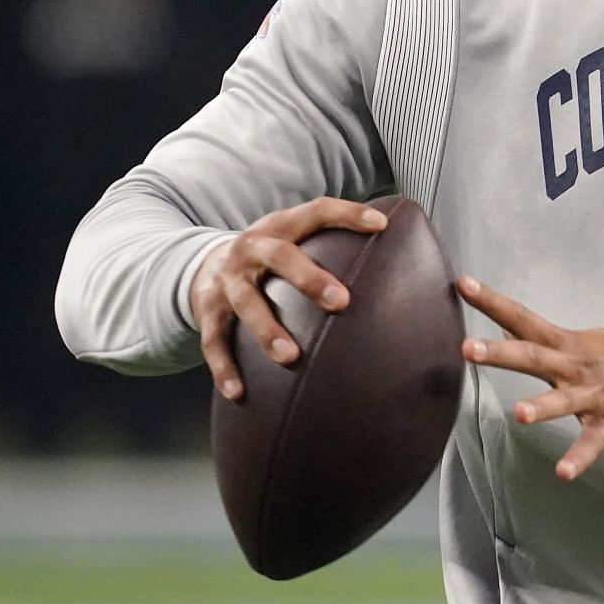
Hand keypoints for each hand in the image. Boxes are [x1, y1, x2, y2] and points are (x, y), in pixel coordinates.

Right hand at [191, 196, 387, 400]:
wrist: (205, 263)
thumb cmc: (272, 255)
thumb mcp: (295, 238)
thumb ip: (334, 242)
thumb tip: (398, 252)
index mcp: (281, 226)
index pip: (317, 212)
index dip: (348, 214)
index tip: (381, 225)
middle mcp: (252, 248)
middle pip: (281, 257)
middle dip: (310, 279)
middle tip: (341, 302)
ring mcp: (227, 279)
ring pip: (247, 303)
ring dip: (267, 330)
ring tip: (290, 356)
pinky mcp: (206, 309)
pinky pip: (213, 341)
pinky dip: (224, 367)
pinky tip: (239, 392)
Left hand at [458, 276, 603, 480]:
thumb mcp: (588, 341)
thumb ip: (547, 342)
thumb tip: (508, 329)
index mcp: (569, 344)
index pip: (523, 319)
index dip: (492, 302)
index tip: (463, 284)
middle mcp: (577, 367)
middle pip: (533, 356)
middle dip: (500, 353)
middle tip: (467, 348)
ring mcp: (596, 396)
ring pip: (563, 402)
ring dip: (541, 408)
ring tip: (519, 414)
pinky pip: (591, 444)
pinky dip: (578, 459)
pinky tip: (563, 473)